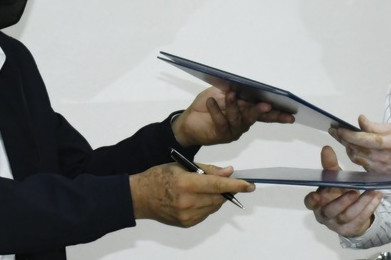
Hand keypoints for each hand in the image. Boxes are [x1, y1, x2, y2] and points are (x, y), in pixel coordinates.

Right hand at [129, 162, 254, 226]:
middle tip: (225, 181)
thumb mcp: (182, 166)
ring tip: (203, 188)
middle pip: (218, 197)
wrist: (140, 197)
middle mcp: (188, 202)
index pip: (217, 185)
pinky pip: (206, 213)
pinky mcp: (187, 224)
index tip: (250, 185)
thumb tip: (228, 172)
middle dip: (226, 189)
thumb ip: (207, 170)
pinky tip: (196, 198)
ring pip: (214, 206)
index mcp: (186, 184)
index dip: (236, 185)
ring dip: (216, 197)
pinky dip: (207, 205)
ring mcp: (187, 216)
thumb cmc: (159, 177)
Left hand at [172, 87, 294, 146]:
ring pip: (239, 119)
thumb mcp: (220, 92)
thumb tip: (243, 83)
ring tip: (231, 94)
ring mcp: (233, 130)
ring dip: (235, 106)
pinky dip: (216, 110)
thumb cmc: (206, 105)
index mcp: (246, 110)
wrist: (188, 121)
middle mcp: (242, 122)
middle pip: (257, 117)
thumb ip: (232, 90)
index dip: (278, 113)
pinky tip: (211, 102)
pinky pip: (221, 122)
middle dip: (263, 111)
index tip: (291, 114)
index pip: (265, 112)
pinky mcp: (221, 134)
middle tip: (268, 106)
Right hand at [304, 146, 382, 236]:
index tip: (317, 196)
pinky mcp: (350, 229)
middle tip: (354, 191)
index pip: (310, 202)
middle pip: (331, 210)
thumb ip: (329, 166)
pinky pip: (360, 219)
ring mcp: (337, 224)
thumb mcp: (334, 179)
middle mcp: (324, 215)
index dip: (312, 200)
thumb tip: (326, 148)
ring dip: (361, 204)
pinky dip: (370, 208)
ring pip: (348, 216)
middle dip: (342, 202)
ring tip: (372, 192)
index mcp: (317, 202)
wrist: (350, 213)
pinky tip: (377, 197)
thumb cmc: (337, 192)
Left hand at [331, 115, 390, 175]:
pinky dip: (355, 155)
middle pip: (355, 149)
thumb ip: (374, 126)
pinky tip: (352, 147)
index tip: (336, 127)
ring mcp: (379, 169)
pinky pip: (362, 164)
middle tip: (333, 130)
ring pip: (356, 158)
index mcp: (387, 144)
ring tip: (341, 137)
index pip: (362, 139)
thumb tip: (359, 120)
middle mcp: (382, 159)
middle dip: (342, 139)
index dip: (347, 134)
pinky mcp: (378, 174)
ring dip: (347, 147)